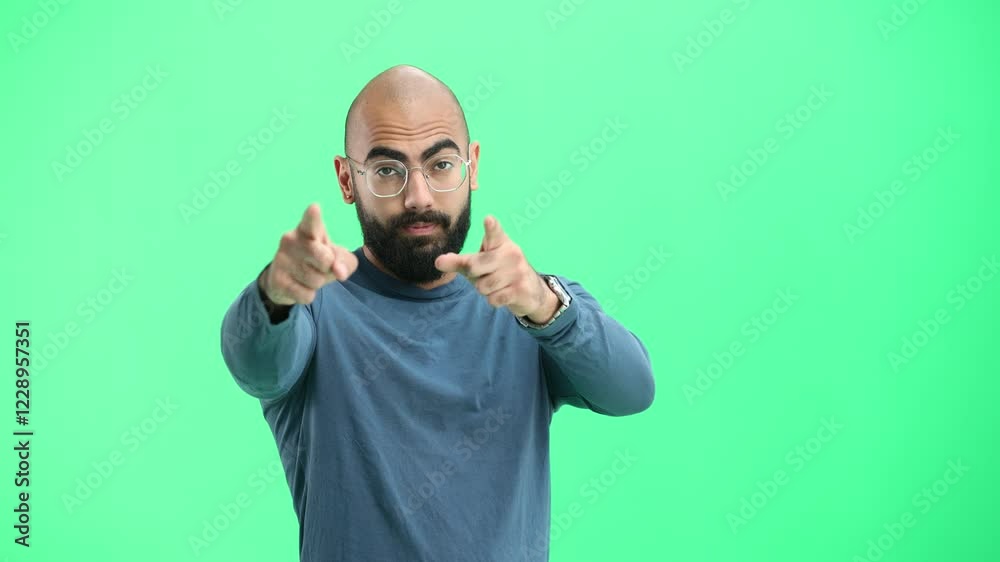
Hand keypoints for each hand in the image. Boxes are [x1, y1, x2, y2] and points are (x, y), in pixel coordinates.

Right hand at [260, 203, 358, 305]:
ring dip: (318, 283)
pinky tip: (298, 285)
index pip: (311, 222)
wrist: (286, 279)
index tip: (314, 208)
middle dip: (328, 267)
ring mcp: (281, 259)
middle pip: (325, 259)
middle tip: (321, 265)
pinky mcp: (277, 280)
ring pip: (317, 280)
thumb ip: (345, 262)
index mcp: (308, 229)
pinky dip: (308, 294)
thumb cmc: (318, 260)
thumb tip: (339, 272)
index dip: (313, 216)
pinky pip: (307, 295)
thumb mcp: (338, 257)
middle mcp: (291, 239)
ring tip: (308, 274)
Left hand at [435, 215, 557, 320]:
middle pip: (474, 265)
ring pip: (483, 286)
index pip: (494, 233)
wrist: (531, 291)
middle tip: (486, 274)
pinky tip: (504, 294)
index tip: (488, 219)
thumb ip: (459, 262)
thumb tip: (438, 261)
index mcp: (500, 242)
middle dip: (474, 275)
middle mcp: (511, 253)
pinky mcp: (521, 289)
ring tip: (497, 285)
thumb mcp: (479, 265)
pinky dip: (494, 300)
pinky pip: (493, 298)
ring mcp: (518, 271)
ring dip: (485, 290)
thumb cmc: (499, 273)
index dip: (491, 227)